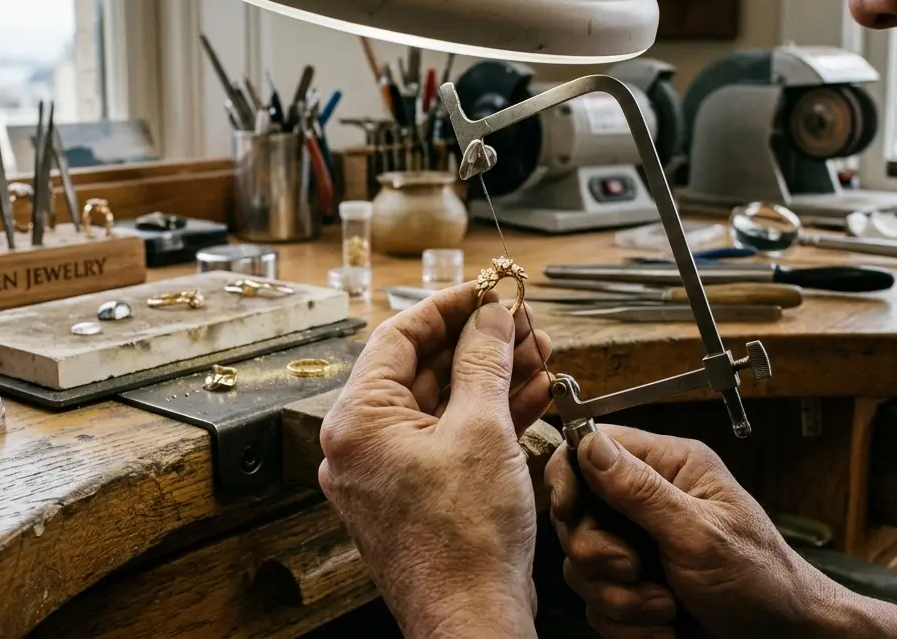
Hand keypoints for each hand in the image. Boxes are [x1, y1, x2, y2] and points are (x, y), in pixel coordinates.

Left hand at [319, 284, 553, 637]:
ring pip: (441, 404)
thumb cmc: (464, 542)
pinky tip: (530, 395)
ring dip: (491, 376)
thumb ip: (485, 361)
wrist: (472, 620)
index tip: (487, 290)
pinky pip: (449, 439)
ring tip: (538, 353)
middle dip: (479, 342)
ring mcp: (388, 473)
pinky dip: (487, 415)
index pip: (398, 336)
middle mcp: (362, 446)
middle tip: (522, 322)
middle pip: (422, 368)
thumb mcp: (482, 430)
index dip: (449, 306)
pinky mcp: (417, 496)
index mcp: (358, 422)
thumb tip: (491, 316)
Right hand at [545, 426, 843, 637]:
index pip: (592, 447)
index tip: (569, 512)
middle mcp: (648, 501)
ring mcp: (637, 545)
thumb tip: (591, 444)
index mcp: (670, 467)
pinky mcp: (632, 587)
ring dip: (618, 597)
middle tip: (633, 570)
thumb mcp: (700, 533)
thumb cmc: (763, 581)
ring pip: (581, 565)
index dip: (568, 477)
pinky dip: (625, 622)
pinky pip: (596, 602)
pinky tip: (663, 624)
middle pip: (576, 513)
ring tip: (664, 607)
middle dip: (598, 554)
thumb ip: (641, 491)